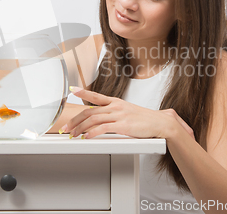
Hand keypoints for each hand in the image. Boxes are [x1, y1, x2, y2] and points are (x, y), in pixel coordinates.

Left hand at [62, 86, 194, 139]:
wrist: (160, 123)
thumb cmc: (144, 119)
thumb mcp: (127, 111)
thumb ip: (114, 113)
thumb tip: (100, 118)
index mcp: (116, 101)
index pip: (96, 95)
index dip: (83, 92)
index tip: (72, 90)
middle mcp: (116, 106)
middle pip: (89, 111)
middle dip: (75, 120)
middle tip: (66, 128)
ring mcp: (119, 115)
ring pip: (93, 119)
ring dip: (80, 128)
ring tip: (73, 135)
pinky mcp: (123, 125)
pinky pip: (103, 128)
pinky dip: (92, 133)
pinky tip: (87, 137)